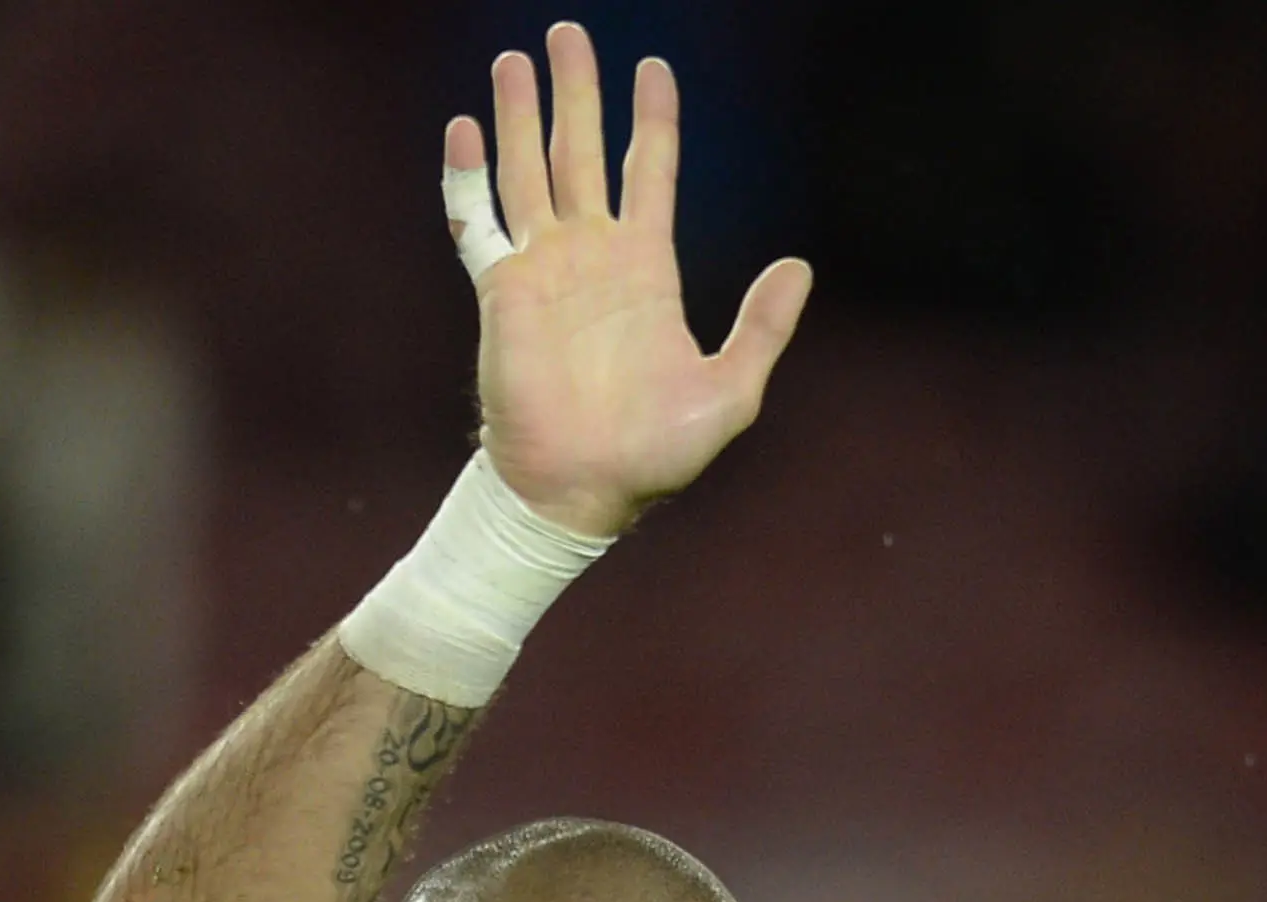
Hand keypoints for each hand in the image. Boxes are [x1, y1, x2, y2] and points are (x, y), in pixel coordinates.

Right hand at [446, 23, 810, 537]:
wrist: (584, 492)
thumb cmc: (655, 454)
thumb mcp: (732, 389)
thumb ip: (763, 326)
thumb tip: (800, 266)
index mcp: (647, 270)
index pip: (649, 173)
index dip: (651, 121)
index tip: (652, 68)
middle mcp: (592, 256)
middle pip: (581, 152)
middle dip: (577, 93)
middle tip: (569, 33)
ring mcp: (544, 269)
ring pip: (529, 171)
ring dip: (522, 115)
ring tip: (516, 59)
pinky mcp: (501, 291)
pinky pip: (477, 223)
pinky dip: (467, 178)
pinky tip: (466, 131)